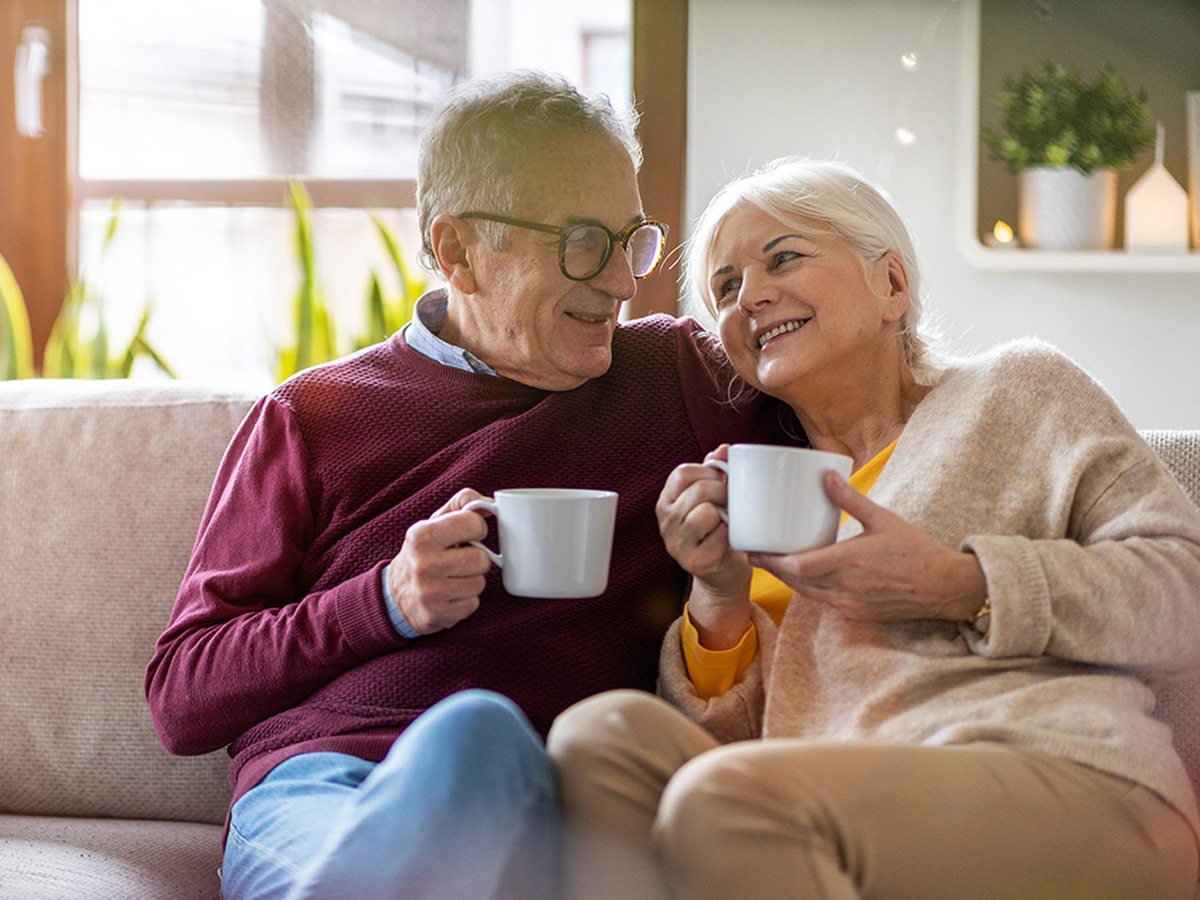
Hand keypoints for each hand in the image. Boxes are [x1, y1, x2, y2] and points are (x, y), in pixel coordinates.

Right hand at [387, 488, 493, 633]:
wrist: (394, 596)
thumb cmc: (423, 553)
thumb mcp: (434, 523)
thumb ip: (462, 504)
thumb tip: (492, 503)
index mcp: (422, 535)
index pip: (473, 523)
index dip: (477, 529)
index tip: (468, 534)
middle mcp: (423, 563)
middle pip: (481, 558)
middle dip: (476, 559)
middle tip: (460, 560)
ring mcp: (429, 592)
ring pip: (479, 583)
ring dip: (472, 581)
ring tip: (453, 578)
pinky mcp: (436, 615)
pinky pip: (473, 604)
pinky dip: (466, 601)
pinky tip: (450, 596)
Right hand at [656, 446, 753, 648]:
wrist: (723, 574)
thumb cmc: (717, 531)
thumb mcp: (711, 499)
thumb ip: (714, 472)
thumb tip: (723, 448)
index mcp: (667, 502)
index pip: (682, 473)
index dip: (708, 472)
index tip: (720, 481)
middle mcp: (666, 523)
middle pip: (698, 491)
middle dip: (723, 491)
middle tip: (733, 501)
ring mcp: (677, 544)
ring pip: (705, 512)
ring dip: (726, 513)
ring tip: (729, 520)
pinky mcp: (695, 562)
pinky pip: (718, 536)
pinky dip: (730, 534)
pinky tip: (730, 538)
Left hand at [749, 470, 986, 622]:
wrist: (944, 587)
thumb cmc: (916, 550)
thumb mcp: (883, 519)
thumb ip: (851, 499)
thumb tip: (827, 475)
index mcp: (850, 562)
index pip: (799, 566)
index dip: (773, 560)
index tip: (754, 548)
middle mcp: (847, 587)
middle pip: (796, 582)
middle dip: (773, 568)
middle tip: (753, 553)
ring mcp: (851, 604)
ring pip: (808, 594)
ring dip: (788, 580)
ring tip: (771, 563)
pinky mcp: (857, 614)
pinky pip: (824, 601)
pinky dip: (809, 589)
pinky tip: (803, 576)